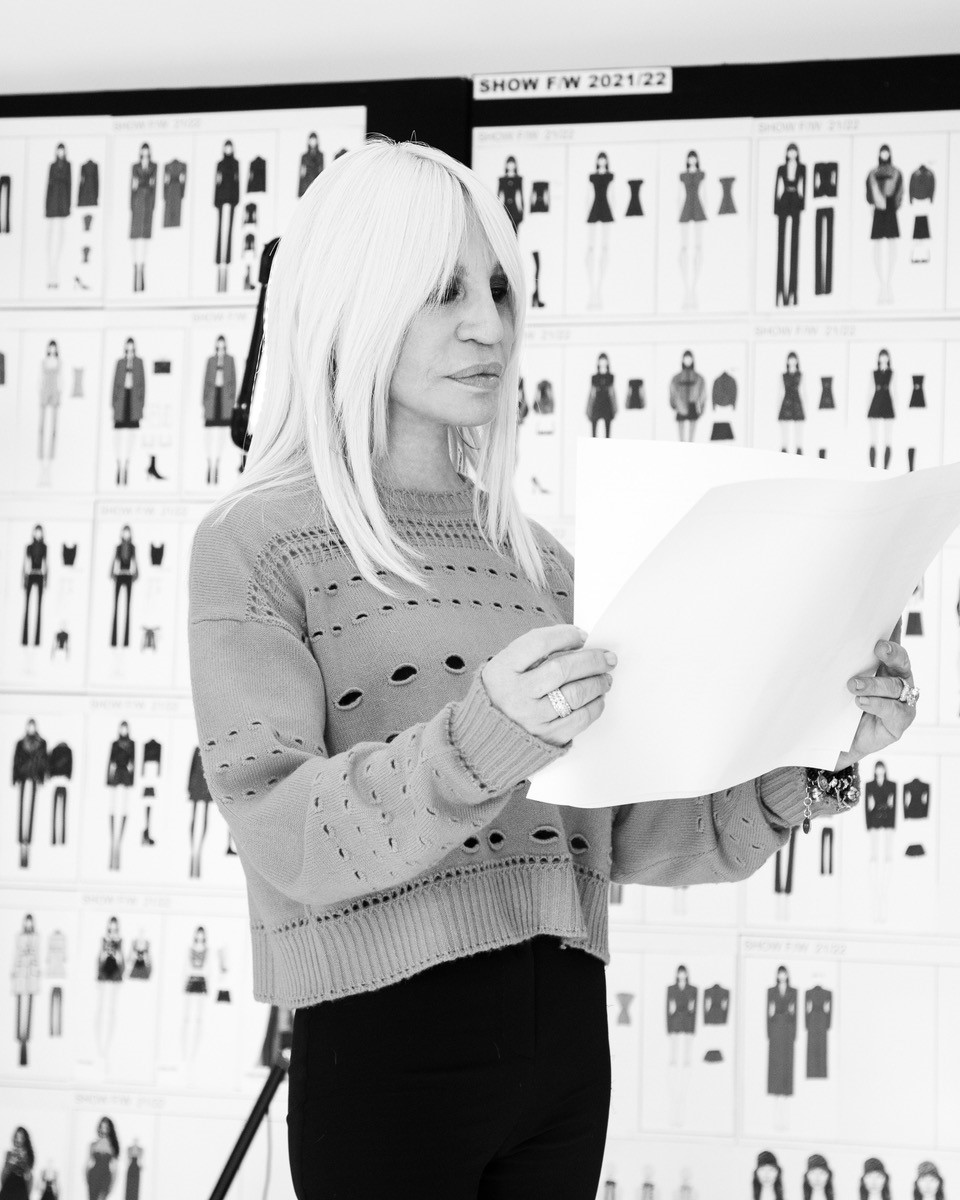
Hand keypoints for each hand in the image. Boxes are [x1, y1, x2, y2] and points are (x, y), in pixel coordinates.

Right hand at [481, 624, 615, 747]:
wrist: (488, 734)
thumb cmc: (505, 693)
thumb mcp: (507, 666)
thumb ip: (536, 651)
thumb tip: (579, 640)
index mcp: (503, 670)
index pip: (539, 643)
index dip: (565, 635)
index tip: (582, 636)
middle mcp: (516, 694)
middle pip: (562, 669)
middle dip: (592, 660)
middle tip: (607, 657)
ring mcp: (532, 718)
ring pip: (576, 694)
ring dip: (598, 682)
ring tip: (605, 677)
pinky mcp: (547, 737)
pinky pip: (580, 719)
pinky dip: (595, 705)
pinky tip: (597, 698)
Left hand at [838, 619, 916, 768]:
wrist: (838, 743)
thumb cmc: (839, 707)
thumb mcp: (835, 682)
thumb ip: (837, 664)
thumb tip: (819, 637)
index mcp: (883, 667)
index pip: (890, 644)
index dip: (894, 629)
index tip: (890, 616)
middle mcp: (896, 680)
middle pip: (901, 661)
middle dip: (891, 652)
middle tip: (878, 647)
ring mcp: (901, 701)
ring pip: (896, 686)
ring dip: (875, 684)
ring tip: (853, 685)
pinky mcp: (899, 722)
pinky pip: (895, 711)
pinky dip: (878, 704)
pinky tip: (862, 702)